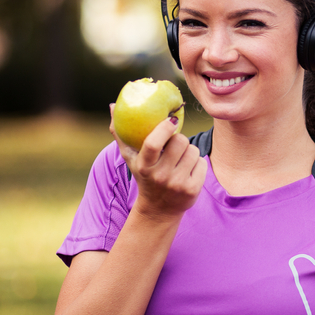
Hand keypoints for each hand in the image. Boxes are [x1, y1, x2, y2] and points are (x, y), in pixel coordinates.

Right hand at [110, 104, 207, 219]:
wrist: (158, 209)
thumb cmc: (144, 176)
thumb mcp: (131, 158)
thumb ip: (121, 133)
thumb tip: (113, 106)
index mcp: (144, 166)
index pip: (153, 143)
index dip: (164, 128)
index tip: (170, 120)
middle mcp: (160, 176)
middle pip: (180, 141)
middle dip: (179, 139)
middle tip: (174, 145)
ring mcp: (177, 184)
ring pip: (193, 150)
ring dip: (188, 151)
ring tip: (179, 160)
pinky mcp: (192, 190)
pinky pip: (201, 163)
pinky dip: (197, 163)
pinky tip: (187, 170)